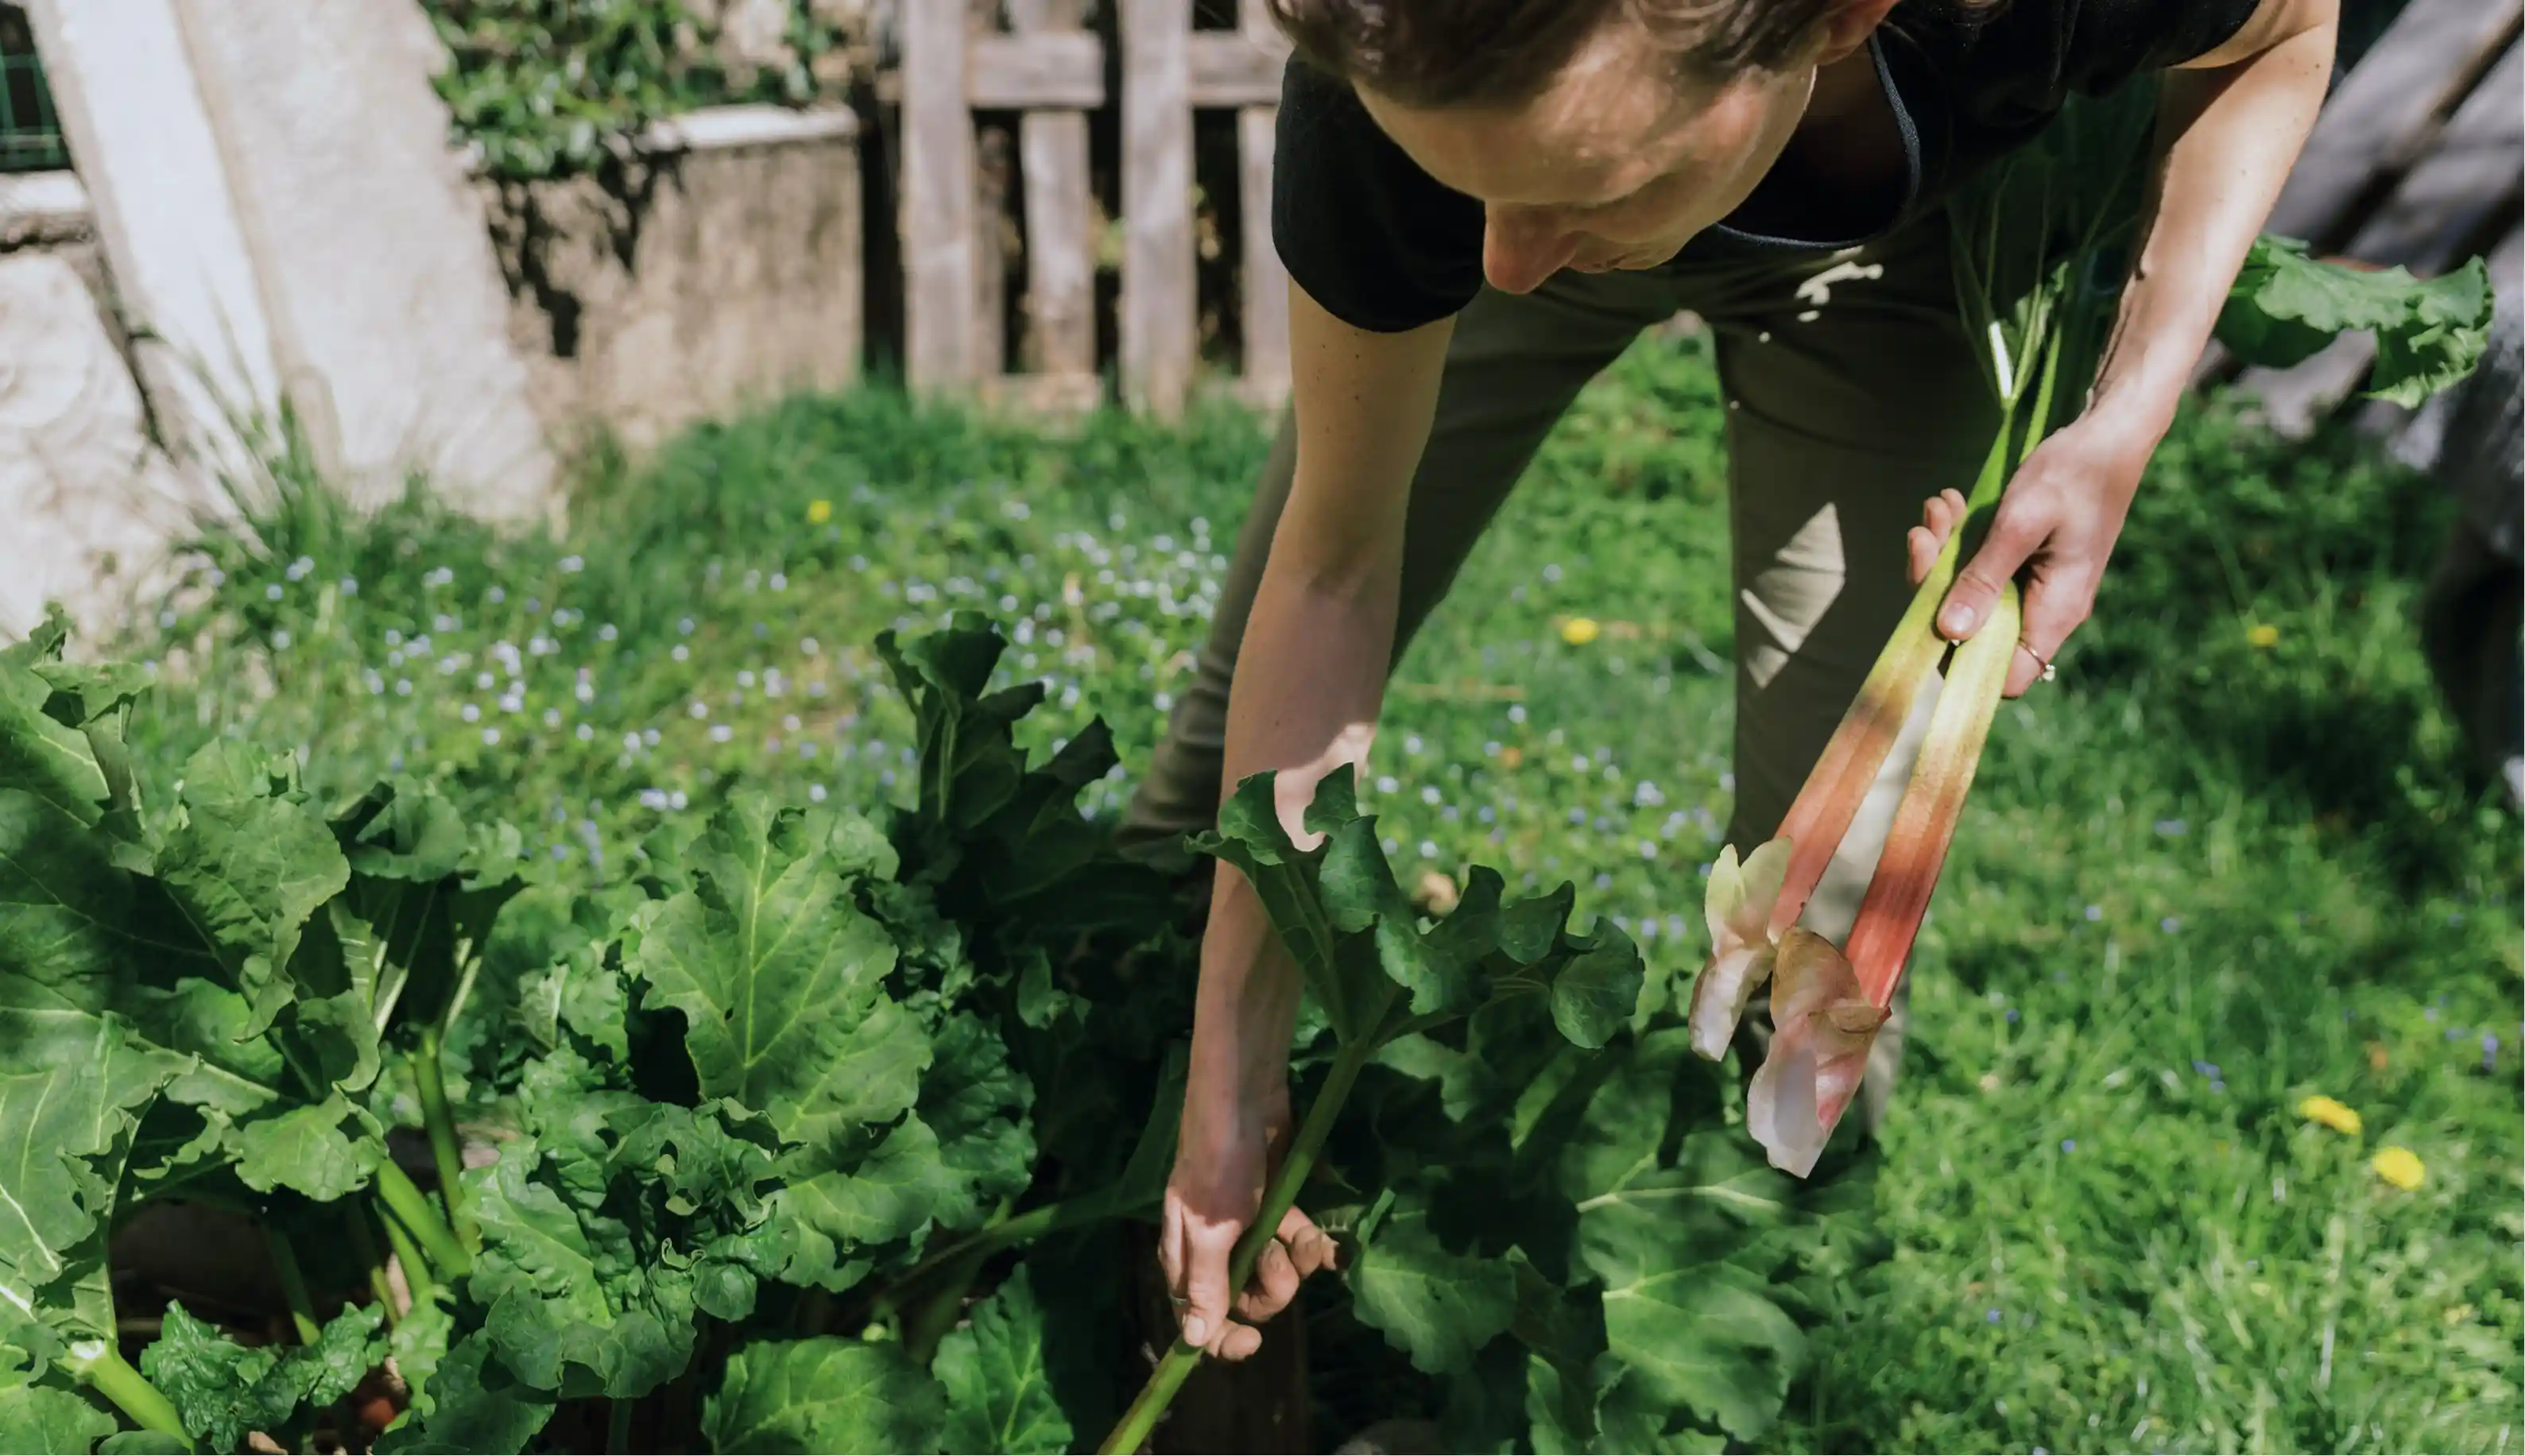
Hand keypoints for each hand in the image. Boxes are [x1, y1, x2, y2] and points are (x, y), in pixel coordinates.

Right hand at [1159, 1075, 1338, 1360]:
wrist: (1247, 1097)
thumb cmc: (1220, 1163)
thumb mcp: (1210, 1228)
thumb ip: (1207, 1284)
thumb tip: (1194, 1341)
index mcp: (1186, 1255)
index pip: (1196, 1316)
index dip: (1222, 1336)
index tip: (1253, 1343)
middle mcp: (1215, 1247)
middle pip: (1244, 1298)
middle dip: (1270, 1287)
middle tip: (1278, 1257)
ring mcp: (1247, 1227)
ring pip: (1276, 1271)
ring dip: (1296, 1261)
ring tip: (1302, 1234)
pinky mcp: (1277, 1207)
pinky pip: (1297, 1243)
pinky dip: (1314, 1246)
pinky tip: (1329, 1245)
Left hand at [1905, 417, 2149, 695]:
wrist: (2108, 432)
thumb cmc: (2074, 473)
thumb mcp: (2020, 525)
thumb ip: (1983, 579)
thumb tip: (1948, 631)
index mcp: (2056, 612)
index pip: (2004, 677)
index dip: (1959, 662)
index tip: (1921, 620)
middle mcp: (2045, 608)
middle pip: (1974, 631)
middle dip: (1936, 586)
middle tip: (1923, 535)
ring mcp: (2035, 584)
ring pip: (1971, 593)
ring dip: (1943, 553)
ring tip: (1939, 507)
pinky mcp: (2026, 560)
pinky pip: (1981, 565)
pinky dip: (1960, 538)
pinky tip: (1951, 503)